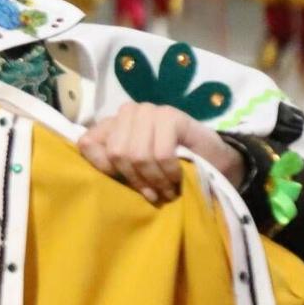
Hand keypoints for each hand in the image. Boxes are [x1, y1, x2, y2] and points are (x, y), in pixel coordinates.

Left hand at [76, 102, 239, 203]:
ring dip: (155, 179)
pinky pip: (161, 153)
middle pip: (116, 152)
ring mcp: (149, 111)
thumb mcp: (135, 172)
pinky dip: (169, 172)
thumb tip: (92, 172)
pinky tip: (178, 178)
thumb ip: (113, 166)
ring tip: (166, 189)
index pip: (88, 143)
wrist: (215, 164)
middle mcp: (126, 113)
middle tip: (153, 193)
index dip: (104, 168)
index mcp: (111, 125)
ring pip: (137, 154)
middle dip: (136, 179)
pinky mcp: (171, 116)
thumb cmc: (169, 170)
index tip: (124, 184)